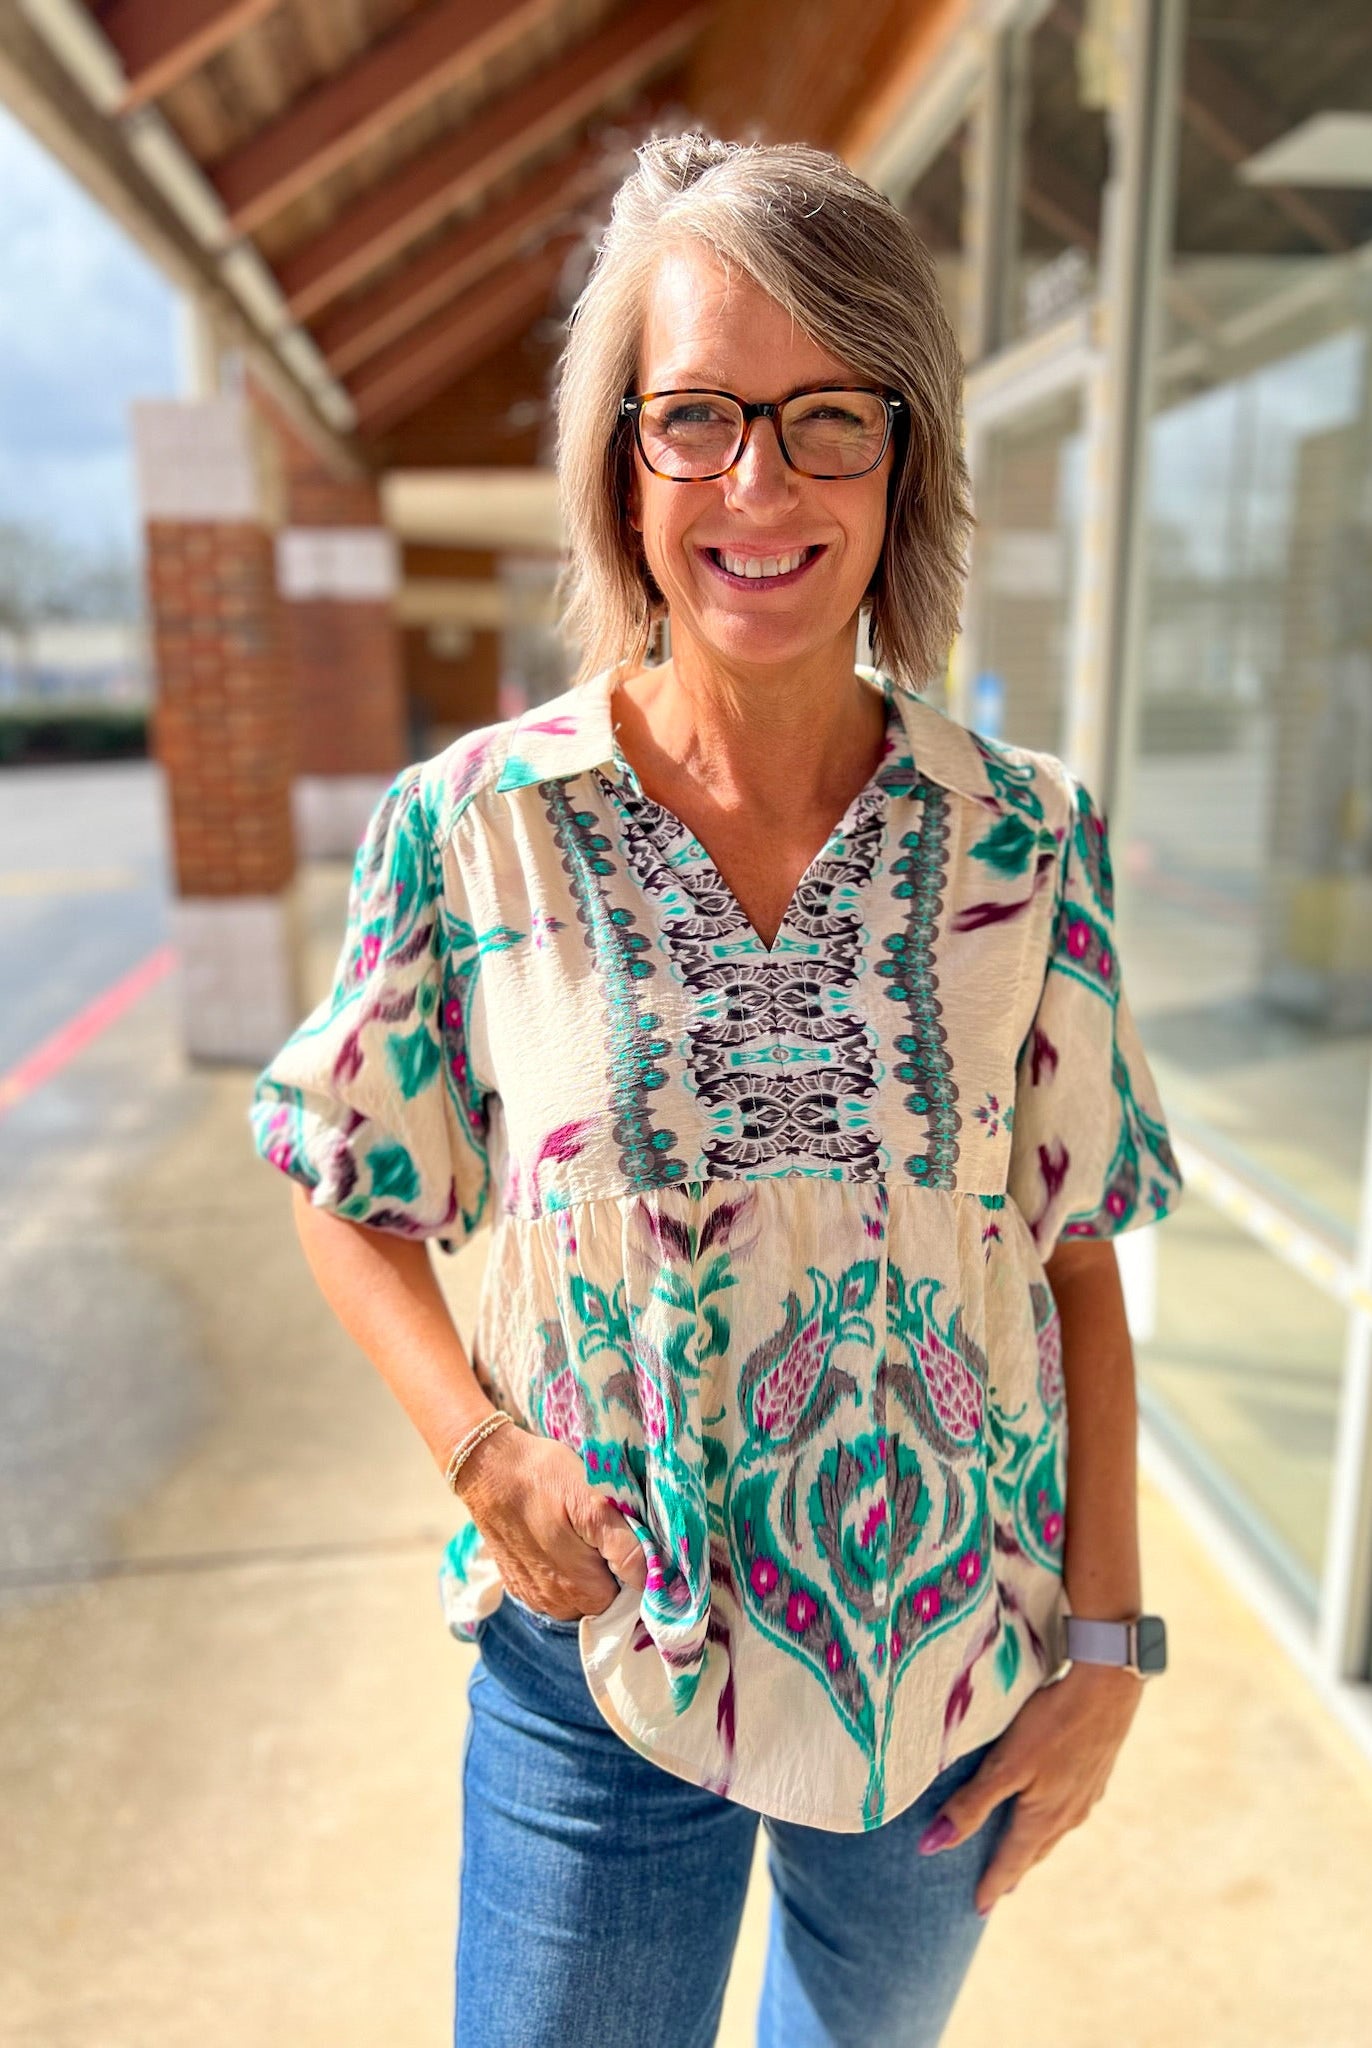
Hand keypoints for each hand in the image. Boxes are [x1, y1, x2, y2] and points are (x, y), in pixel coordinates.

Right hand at [455, 1425, 646, 1621]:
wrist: (487, 1467)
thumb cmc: (544, 1477)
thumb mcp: (594, 1501)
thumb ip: (625, 1546)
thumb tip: (649, 1582)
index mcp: (581, 1590)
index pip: (628, 1602)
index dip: (634, 1573)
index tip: (628, 1541)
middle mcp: (555, 1603)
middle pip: (603, 1601)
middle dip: (610, 1572)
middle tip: (603, 1530)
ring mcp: (533, 1595)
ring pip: (577, 1598)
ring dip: (585, 1573)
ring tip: (579, 1533)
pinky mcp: (517, 1582)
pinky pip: (552, 1589)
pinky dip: (560, 1570)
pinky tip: (556, 1539)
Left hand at [917, 1662, 1143, 1914]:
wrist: (1108, 1689)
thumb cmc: (1052, 1723)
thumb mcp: (1005, 1764)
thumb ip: (970, 1804)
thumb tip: (932, 1845)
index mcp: (1043, 1817)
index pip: (1010, 1861)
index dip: (991, 1884)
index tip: (978, 1909)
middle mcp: (1068, 1814)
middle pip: (1034, 1852)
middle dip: (1013, 1871)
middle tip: (998, 1890)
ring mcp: (1086, 1795)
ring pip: (1054, 1832)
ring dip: (1034, 1847)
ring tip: (1022, 1856)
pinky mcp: (1096, 1774)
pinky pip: (1068, 1811)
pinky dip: (1052, 1822)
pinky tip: (1053, 1811)